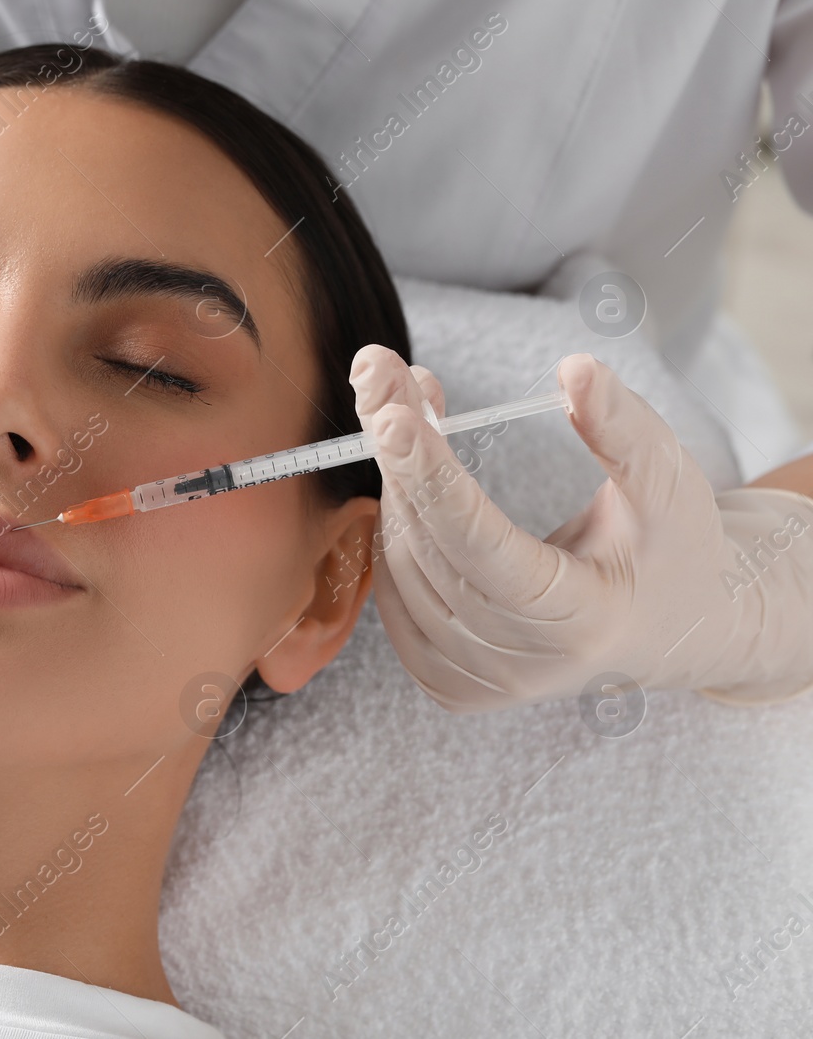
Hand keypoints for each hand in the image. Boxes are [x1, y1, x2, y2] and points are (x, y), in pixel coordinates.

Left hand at [349, 344, 812, 712]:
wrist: (667, 631)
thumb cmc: (671, 549)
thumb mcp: (670, 483)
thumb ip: (624, 428)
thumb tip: (574, 369)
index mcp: (581, 622)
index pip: (484, 547)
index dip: (433, 478)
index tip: (393, 414)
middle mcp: (521, 665)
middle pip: (430, 547)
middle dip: (399, 452)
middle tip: (381, 373)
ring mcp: (474, 682)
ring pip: (400, 564)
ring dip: (393, 478)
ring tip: (407, 411)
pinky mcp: (443, 682)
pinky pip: (391, 590)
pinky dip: (394, 523)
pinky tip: (410, 474)